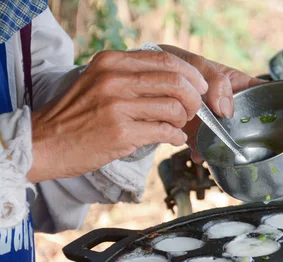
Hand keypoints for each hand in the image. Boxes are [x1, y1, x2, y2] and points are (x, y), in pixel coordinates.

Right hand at [28, 50, 207, 182]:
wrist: (45, 142)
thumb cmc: (76, 114)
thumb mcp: (98, 81)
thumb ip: (131, 76)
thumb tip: (172, 80)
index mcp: (112, 62)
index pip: (165, 60)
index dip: (190, 74)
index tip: (200, 86)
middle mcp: (115, 80)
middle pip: (175, 83)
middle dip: (194, 99)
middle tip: (195, 110)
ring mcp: (118, 107)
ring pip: (173, 108)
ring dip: (184, 120)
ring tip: (179, 126)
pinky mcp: (121, 133)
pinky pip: (164, 132)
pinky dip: (175, 136)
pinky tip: (172, 138)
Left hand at [158, 45, 265, 162]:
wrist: (150, 81)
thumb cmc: (177, 65)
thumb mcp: (198, 64)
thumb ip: (216, 81)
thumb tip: (226, 110)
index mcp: (237, 84)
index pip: (263, 93)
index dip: (273, 104)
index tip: (277, 120)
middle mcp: (229, 106)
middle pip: (247, 124)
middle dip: (245, 135)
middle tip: (242, 143)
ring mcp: (214, 122)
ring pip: (226, 140)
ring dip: (221, 148)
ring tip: (214, 151)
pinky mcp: (197, 134)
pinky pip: (204, 148)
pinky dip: (200, 153)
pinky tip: (197, 154)